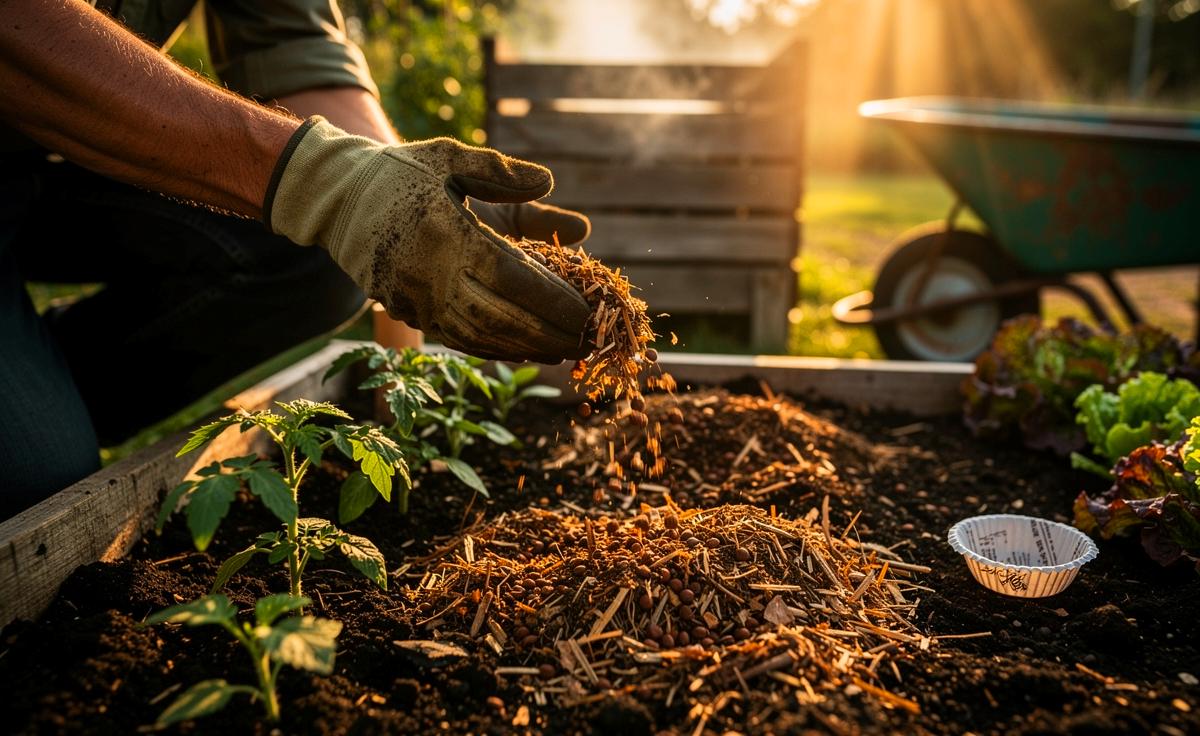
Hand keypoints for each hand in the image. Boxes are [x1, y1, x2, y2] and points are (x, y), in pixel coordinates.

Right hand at [265, 118, 589, 362]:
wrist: (334, 199)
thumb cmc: (400, 172)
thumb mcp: (449, 156)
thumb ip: (501, 171)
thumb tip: (550, 181)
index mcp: (446, 233)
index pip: (511, 276)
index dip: (552, 299)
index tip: (588, 310)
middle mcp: (431, 274)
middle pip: (502, 316)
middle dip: (550, 333)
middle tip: (591, 340)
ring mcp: (417, 299)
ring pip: (482, 335)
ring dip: (529, 347)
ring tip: (568, 350)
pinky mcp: (409, 313)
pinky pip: (459, 339)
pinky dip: (498, 348)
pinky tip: (529, 350)